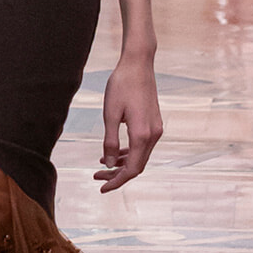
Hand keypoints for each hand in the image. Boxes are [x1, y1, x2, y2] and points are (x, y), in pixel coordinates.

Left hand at [95, 56, 162, 192]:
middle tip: (97, 178)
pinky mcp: (154, 123)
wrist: (138, 64)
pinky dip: (128, 153)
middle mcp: (153, 135)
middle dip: (117, 175)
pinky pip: (142, 146)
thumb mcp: (110, 115)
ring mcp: (156, 129)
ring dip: (122, 164)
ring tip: (101, 166)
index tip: (102, 188)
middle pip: (137, 165)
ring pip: (140, 156)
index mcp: (142, 135)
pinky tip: (113, 152)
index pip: (131, 169)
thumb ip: (109, 142)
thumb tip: (108, 165)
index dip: (117, 181)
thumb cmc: (121, 85)